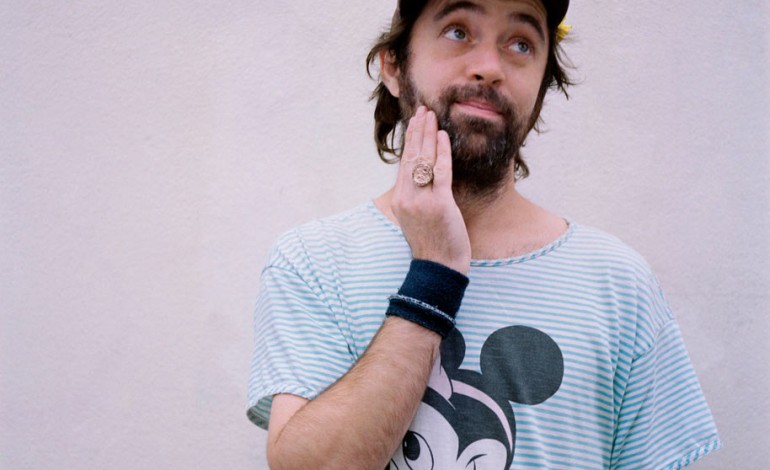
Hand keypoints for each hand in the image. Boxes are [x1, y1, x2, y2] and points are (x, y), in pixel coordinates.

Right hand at [391, 106, 471, 273]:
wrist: (438, 268)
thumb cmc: (432, 245)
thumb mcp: (417, 219)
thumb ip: (417, 198)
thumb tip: (423, 179)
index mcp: (400, 200)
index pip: (404, 164)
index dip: (410, 141)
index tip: (414, 123)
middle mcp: (407, 197)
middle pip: (411, 157)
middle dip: (417, 131)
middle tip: (422, 110)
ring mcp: (421, 200)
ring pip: (423, 160)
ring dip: (427, 135)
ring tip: (431, 116)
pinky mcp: (439, 204)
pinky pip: (441, 171)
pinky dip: (442, 152)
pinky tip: (443, 136)